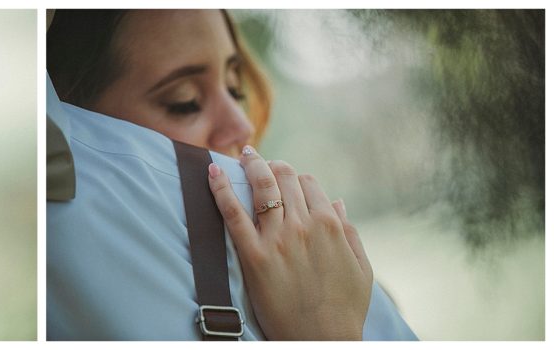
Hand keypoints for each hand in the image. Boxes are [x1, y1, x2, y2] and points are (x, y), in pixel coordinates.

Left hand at [206, 146, 372, 339]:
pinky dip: (220, 188)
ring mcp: (277, 239)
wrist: (322, 339)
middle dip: (273, 166)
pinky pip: (233, 213)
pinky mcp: (254, 255)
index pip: (310, 184)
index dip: (297, 178)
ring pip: (261, 187)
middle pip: (285, 179)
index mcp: (331, 225)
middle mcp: (304, 225)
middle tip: (260, 161)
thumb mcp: (360, 267)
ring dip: (251, 165)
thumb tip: (338, 200)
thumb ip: (349, 231)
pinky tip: (212, 171)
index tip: (287, 179)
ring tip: (243, 155)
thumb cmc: (344, 309)